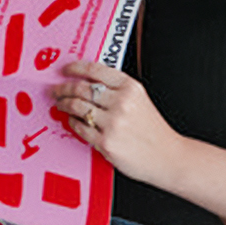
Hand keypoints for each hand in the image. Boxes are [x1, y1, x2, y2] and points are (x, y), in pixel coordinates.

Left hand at [53, 60, 181, 185]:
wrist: (169, 157)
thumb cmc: (153, 130)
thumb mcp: (140, 100)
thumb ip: (117, 89)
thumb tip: (86, 81)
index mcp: (130, 88)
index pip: (95, 70)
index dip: (75, 68)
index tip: (65, 70)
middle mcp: (121, 103)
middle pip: (81, 88)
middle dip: (63, 88)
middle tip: (56, 90)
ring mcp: (113, 123)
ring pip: (77, 106)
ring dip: (64, 104)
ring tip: (60, 104)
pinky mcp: (106, 142)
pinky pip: (79, 127)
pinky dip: (72, 122)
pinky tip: (73, 121)